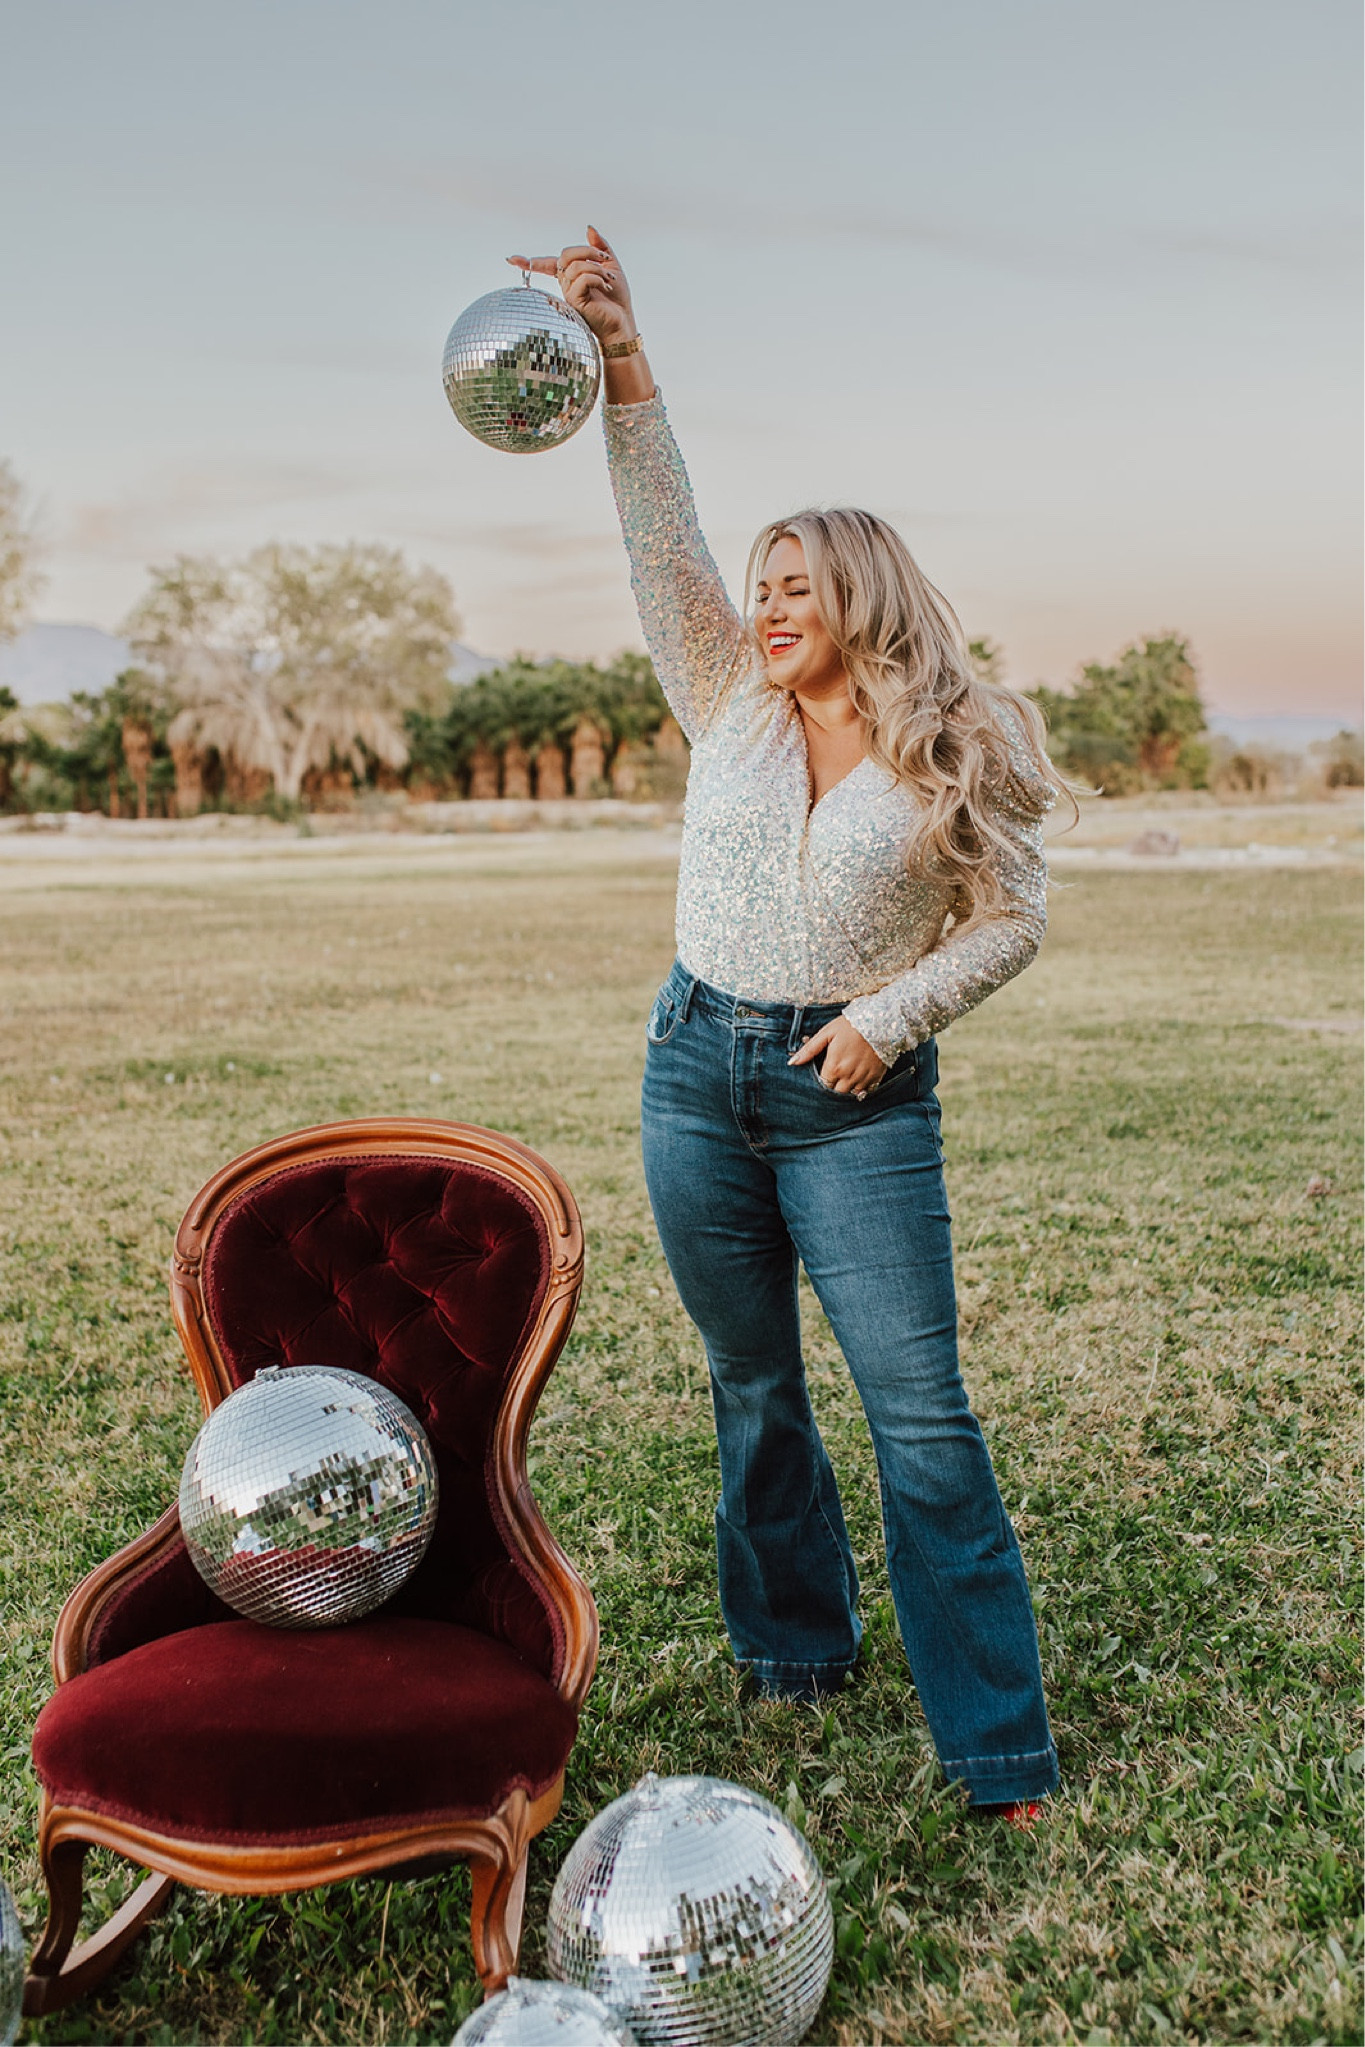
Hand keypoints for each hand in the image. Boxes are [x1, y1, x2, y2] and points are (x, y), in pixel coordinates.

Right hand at [506, 226, 636, 349]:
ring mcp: (568, 292)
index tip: (510, 259)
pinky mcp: (574, 301)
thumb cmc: (617, 298)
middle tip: (605, 259)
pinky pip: (582, 278)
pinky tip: (606, 287)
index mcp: (571, 274)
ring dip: (597, 268)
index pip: (548, 264)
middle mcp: (566, 283)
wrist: (623, 320)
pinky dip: (597, 278)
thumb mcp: (611, 265)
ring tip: (608, 280)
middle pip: (565, 255)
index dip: (530, 261)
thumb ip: (599, 246)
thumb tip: (588, 228)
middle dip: (588, 251)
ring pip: (575, 266)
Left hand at [788, 1017, 887, 1096]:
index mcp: (834, 1067)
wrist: (880, 1021)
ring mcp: (863, 1078)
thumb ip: (809, 1050)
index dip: (821, 1083)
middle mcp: (848, 1076)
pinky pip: (866, 1092)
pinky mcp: (876, 1077)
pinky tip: (857, 1079)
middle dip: (832, 1089)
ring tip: (844, 1079)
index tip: (822, 1077)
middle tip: (833, 1079)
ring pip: (850, 1095)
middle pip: (836, 1094)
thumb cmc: (850, 1025)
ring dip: (846, 1089)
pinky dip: (860, 1089)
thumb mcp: (827, 1033)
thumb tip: (792, 1062)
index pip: (823, 1086)